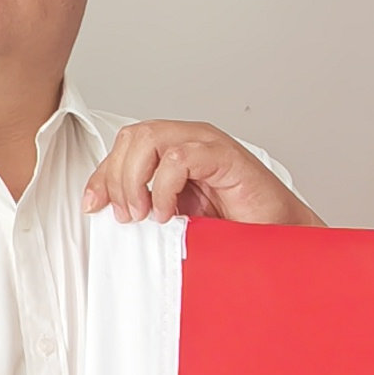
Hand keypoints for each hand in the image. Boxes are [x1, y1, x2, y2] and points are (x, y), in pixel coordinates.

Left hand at [88, 119, 316, 228]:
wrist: (280, 238)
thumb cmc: (236, 228)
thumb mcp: (178, 217)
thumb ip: (148, 205)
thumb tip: (107, 211)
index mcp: (176, 149)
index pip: (126, 145)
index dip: (103, 174)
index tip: (93, 206)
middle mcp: (191, 139)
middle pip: (132, 136)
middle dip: (116, 177)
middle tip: (126, 214)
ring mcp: (208, 144)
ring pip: (149, 138)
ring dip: (136, 181)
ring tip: (146, 214)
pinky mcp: (225, 156)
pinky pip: (179, 158)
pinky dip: (164, 187)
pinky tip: (170, 213)